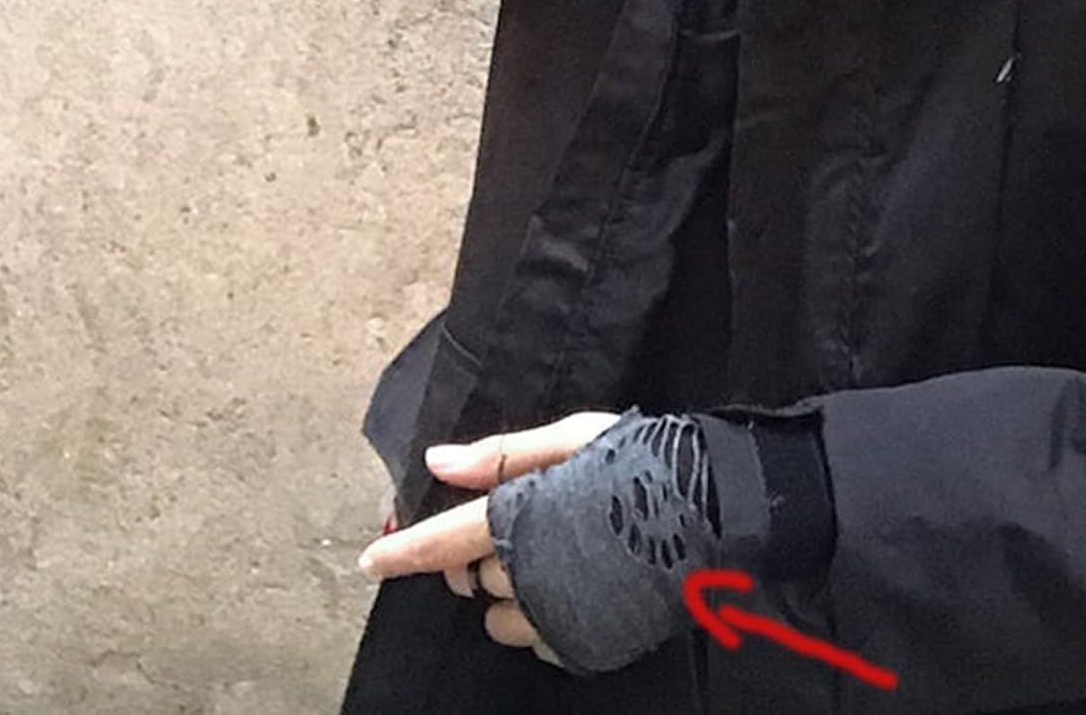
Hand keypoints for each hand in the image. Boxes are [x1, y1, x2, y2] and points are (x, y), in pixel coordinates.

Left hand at [358, 410, 621, 666]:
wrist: (714, 514)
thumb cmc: (640, 462)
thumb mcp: (570, 438)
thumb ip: (499, 455)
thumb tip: (437, 463)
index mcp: (519, 517)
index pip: (442, 543)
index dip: (402, 553)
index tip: (371, 560)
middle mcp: (529, 575)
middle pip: (474, 576)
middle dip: (482, 553)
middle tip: (521, 520)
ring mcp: (556, 618)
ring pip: (501, 615)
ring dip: (512, 589)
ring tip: (559, 551)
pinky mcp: (582, 646)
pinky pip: (539, 640)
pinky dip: (545, 615)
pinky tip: (580, 583)